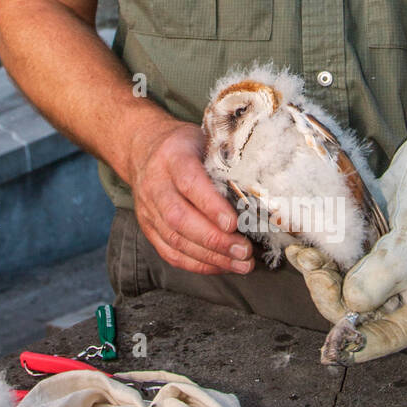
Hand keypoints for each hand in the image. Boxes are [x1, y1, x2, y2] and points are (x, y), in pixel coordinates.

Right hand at [126, 118, 252, 275]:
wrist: (143, 148)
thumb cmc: (186, 147)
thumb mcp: (205, 141)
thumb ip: (226, 162)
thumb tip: (263, 190)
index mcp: (173, 157)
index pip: (190, 183)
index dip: (212, 206)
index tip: (235, 223)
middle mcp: (155, 184)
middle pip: (179, 218)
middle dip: (215, 239)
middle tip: (244, 250)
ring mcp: (148, 209)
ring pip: (175, 240)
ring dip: (211, 257)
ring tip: (241, 263)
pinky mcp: (148, 228)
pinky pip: (170, 253)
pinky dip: (197, 264)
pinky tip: (221, 265)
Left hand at [285, 246, 406, 362]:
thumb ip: (387, 275)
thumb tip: (353, 302)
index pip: (389, 336)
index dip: (361, 344)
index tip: (336, 346)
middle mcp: (391, 300)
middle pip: (354, 312)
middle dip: (329, 294)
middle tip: (315, 271)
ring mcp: (370, 279)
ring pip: (336, 290)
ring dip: (317, 274)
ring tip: (305, 254)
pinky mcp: (354, 260)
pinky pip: (330, 267)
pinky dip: (314, 259)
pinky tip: (299, 249)